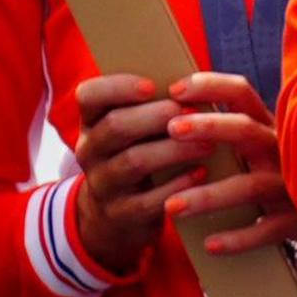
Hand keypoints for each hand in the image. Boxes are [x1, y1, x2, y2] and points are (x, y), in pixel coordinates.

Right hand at [67, 75, 190, 274]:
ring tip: (207, 144)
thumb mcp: (137, 132)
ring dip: (173, 150)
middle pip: (115, 126)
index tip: (152, 86)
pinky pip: (148, 200)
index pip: (89, 95)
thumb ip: (155, 107)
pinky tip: (201, 174)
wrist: (118, 216)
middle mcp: (90, 151)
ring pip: (133, 162)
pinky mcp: (121, 214)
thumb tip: (197, 79)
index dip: (118, 87)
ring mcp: (102, 184)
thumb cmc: (142, 156)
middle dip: (155, 116)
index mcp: (93, 122)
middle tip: (191, 111)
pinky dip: (177, 185)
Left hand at [156, 71, 296, 256]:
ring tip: (171, 207)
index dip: (209, 86)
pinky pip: (268, 229)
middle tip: (172, 128)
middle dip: (209, 126)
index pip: (241, 94)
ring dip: (209, 196)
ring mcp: (294, 186)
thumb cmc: (286, 176)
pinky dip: (240, 238)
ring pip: (250, 186)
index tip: (174, 89)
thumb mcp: (268, 146)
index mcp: (269, 128)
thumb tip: (172, 118)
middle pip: (246, 130)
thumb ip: (233, 133)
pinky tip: (211, 245)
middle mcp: (283, 151)